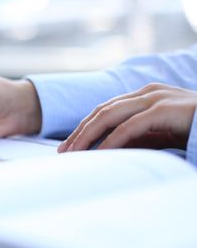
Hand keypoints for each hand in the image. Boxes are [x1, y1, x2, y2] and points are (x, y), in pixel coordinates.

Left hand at [58, 83, 196, 152]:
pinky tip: (99, 154)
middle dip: (79, 132)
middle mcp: (145, 93)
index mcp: (142, 95)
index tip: (69, 145)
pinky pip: (128, 127)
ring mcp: (153, 98)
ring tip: (74, 153)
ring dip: (88, 136)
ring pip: (109, 116)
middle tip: (63, 151)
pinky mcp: (162, 110)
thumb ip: (135, 137)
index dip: (84, 127)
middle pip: (101, 111)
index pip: (104, 110)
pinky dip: (110, 142)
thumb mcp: (159, 133)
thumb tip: (107, 151)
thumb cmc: (191, 129)